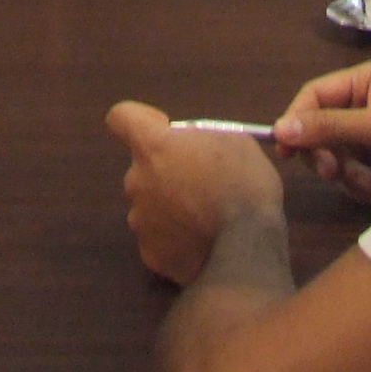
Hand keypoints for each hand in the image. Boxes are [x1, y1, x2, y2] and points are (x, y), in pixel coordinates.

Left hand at [105, 101, 283, 284]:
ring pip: (149, 204)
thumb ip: (200, 138)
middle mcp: (137, 181)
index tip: (166, 130)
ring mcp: (140, 221)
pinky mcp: (149, 254)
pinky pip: (158, 237)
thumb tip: (188, 147)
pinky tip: (201, 241)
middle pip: (142, 167)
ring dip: (169, 205)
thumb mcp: (233, 141)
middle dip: (165, 170)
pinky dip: (175, 238)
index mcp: (154, 147)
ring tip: (205, 217)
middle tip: (200, 182)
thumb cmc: (245, 186)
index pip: (122, 117)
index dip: (143, 120)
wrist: (248, 249)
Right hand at [271, 62, 370, 203]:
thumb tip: (280, 129)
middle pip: (320, 129)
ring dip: (349, 174)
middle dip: (328, 155)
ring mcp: (370, 135)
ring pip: (334, 156)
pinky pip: (351, 174)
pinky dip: (361, 184)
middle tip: (333, 172)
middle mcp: (364, 104)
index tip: (284, 150)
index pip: (315, 95)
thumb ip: (330, 127)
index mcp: (364, 81)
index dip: (296, 120)